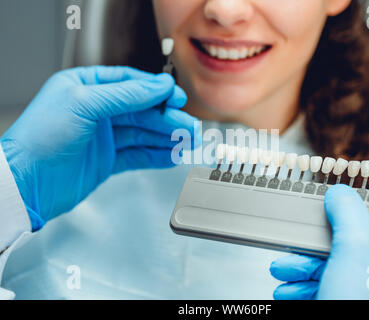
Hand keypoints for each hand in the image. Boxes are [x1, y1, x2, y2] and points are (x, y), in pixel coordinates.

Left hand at [1, 66, 199, 230]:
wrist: (26, 184)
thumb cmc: (41, 138)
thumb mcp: (84, 103)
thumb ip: (126, 95)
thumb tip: (158, 86)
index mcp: (86, 87)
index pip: (130, 84)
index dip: (156, 91)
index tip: (176, 97)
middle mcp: (96, 111)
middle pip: (142, 111)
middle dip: (168, 119)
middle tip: (190, 126)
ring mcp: (103, 137)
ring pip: (143, 134)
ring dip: (167, 137)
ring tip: (189, 141)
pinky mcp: (107, 161)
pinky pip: (138, 154)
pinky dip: (156, 155)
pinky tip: (173, 154)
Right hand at [270, 185, 368, 299]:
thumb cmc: (368, 305)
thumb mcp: (357, 246)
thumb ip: (348, 211)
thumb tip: (339, 193)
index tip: (344, 198)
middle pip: (354, 241)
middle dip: (318, 241)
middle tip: (299, 237)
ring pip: (334, 267)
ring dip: (303, 267)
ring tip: (282, 270)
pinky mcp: (350, 306)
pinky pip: (326, 288)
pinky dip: (304, 288)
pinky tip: (287, 291)